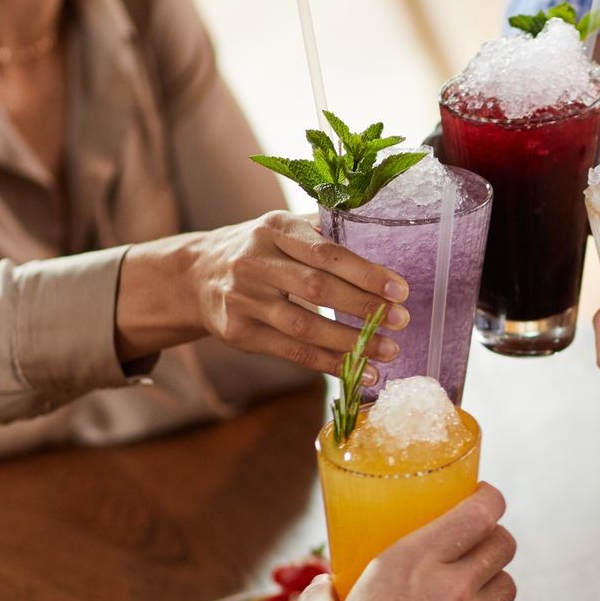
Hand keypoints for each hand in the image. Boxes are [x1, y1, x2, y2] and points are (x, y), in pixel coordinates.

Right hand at [185, 211, 410, 377]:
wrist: (197, 276)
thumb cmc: (261, 250)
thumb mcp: (284, 229)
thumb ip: (325, 232)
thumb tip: (383, 238)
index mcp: (275, 229)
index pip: (325, 251)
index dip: (365, 272)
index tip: (400, 289)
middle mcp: (255, 262)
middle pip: (316, 288)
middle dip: (364, 306)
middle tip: (402, 320)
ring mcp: (244, 299)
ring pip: (305, 326)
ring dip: (351, 342)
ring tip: (389, 350)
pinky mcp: (240, 333)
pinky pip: (293, 352)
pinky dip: (330, 364)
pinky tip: (361, 371)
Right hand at [289, 485, 517, 600]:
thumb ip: (319, 598)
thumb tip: (321, 588)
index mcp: (412, 562)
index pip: (480, 511)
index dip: (488, 499)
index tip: (481, 498)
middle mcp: (451, 588)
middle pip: (504, 544)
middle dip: (494, 538)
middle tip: (475, 543)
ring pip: (506, 587)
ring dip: (492, 582)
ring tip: (468, 589)